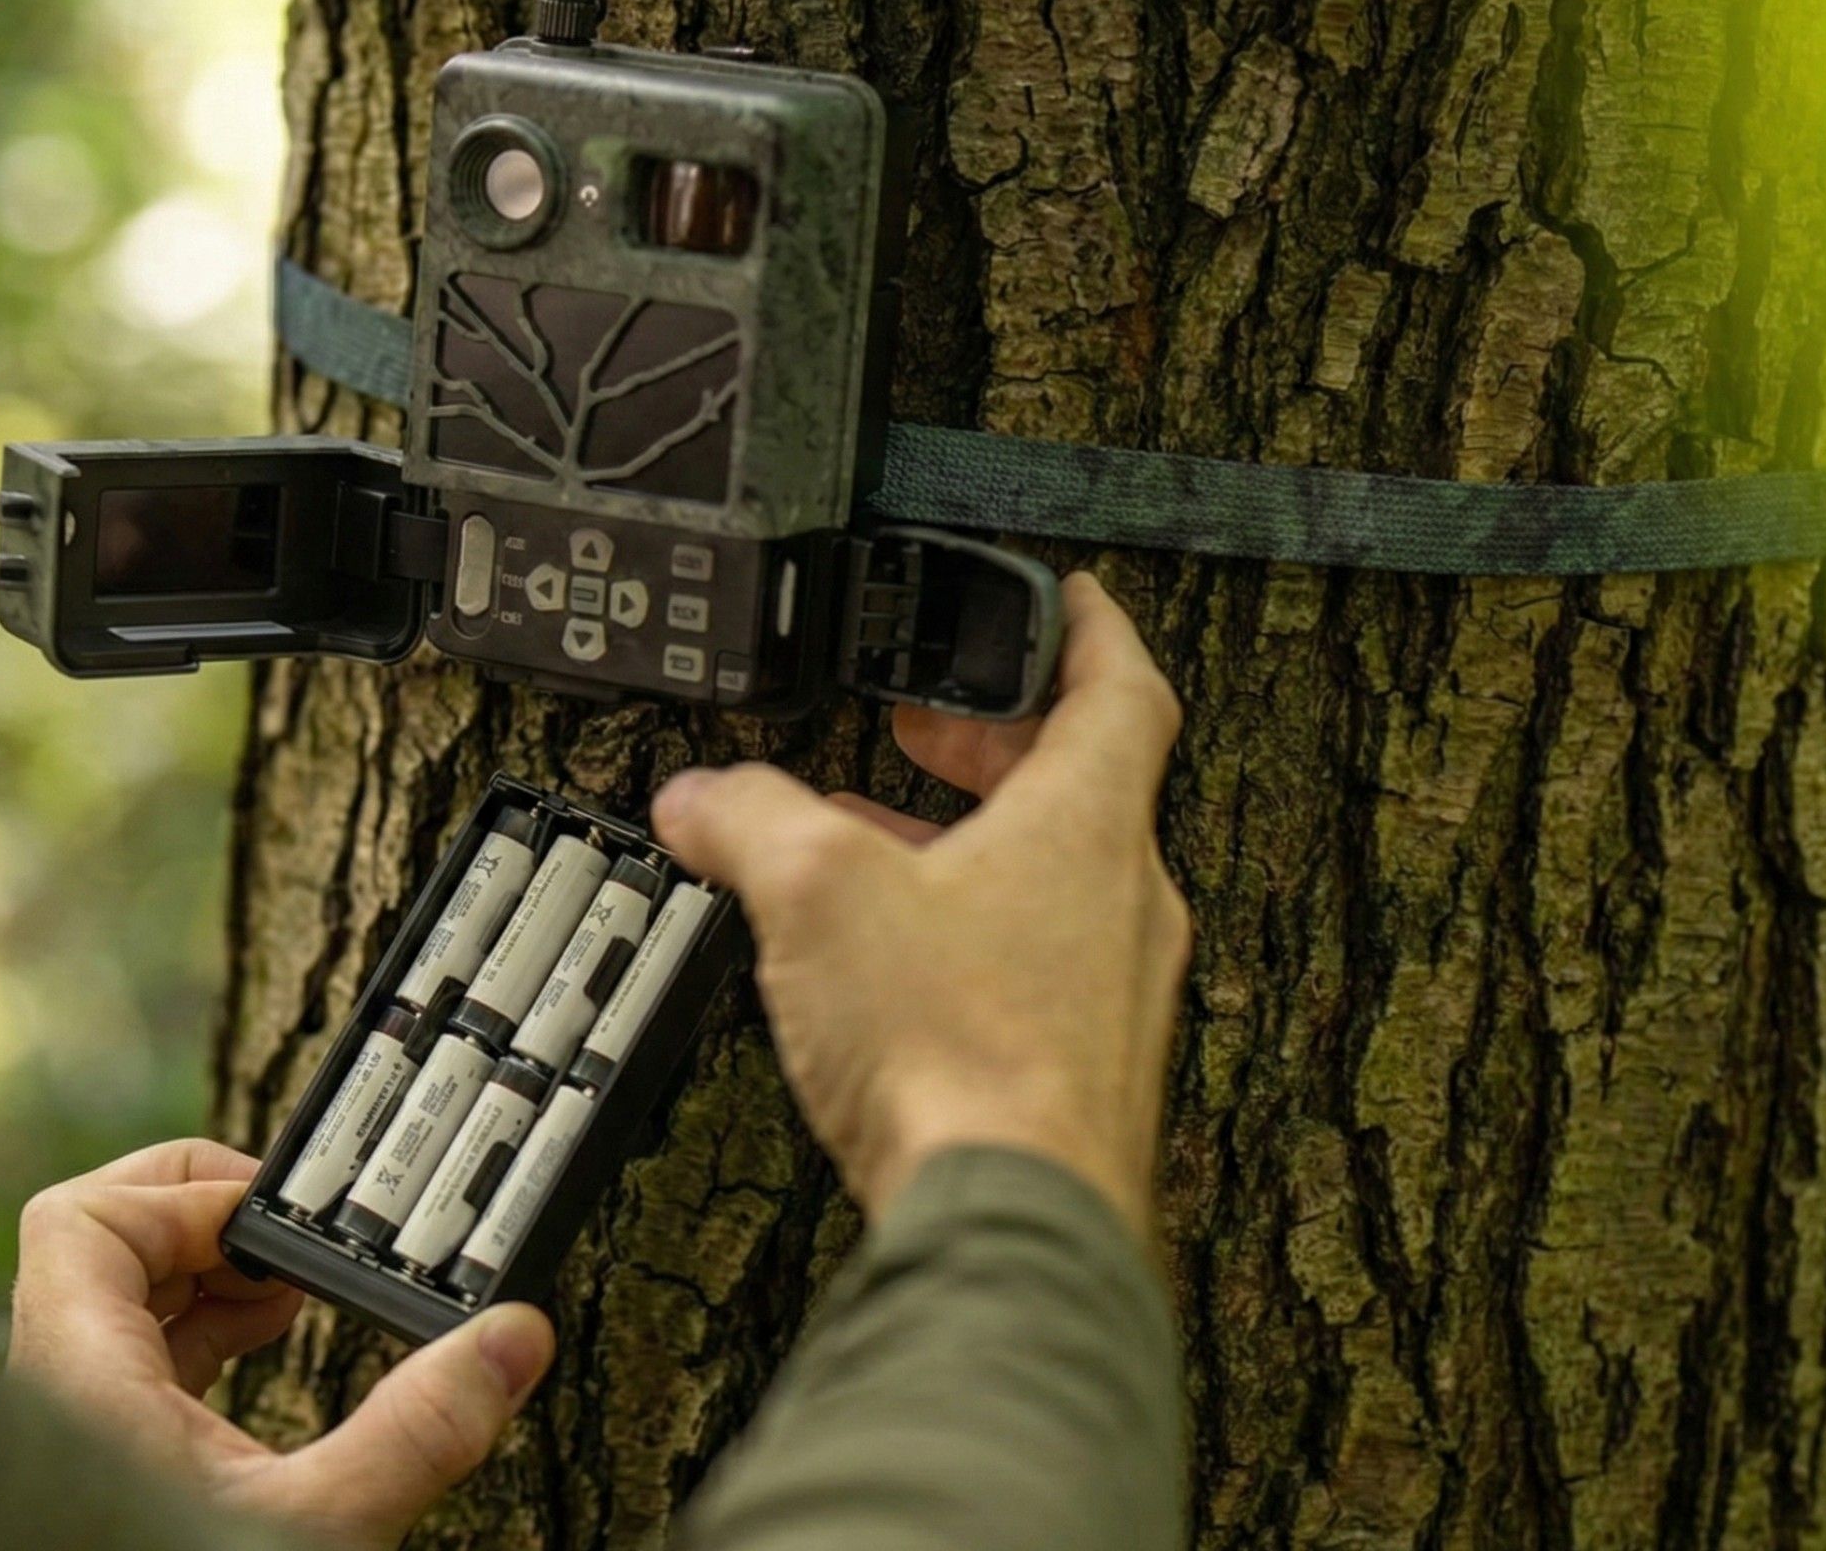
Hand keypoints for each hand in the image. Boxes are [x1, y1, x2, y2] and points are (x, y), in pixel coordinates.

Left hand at [7, 1138, 554, 1548]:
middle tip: (289, 1232)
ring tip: (296, 1283)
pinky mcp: (106, 1467)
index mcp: (84, 1388)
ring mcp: (78, 1434)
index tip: (271, 1218)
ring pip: (116, 1302)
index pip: (84, 1222)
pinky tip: (271, 1341)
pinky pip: (137, 1357)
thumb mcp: (317, 1530)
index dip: (181, 1193)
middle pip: (98, 1245)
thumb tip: (512, 1339)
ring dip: (210, 1272)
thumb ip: (417, 1431)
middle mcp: (63, 1399)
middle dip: (204, 1217)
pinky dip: (205, 1329)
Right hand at [654, 572, 1188, 1237]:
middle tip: (926, 722)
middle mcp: (1123, 900)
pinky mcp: (1079, 1065)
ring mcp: (1112, 989)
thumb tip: (702, 795)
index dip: (1089, 628)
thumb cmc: (962, 1056)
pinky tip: (886, 957)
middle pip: (1076, 780)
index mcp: (1088, 823)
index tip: (1066, 600)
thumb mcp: (818, 893)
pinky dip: (966, 925)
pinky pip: (1032, 958)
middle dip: (990, 739)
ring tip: (871, 836)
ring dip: (965, 837)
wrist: (1015, 1226)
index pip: (1122, 686)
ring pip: (1048, 874)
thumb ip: (750, 820)